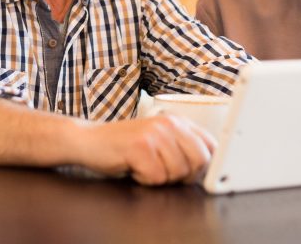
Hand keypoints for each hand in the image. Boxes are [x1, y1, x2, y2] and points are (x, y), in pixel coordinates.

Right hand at [76, 115, 216, 184]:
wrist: (88, 140)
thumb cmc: (124, 146)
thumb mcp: (160, 140)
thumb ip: (184, 147)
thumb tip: (210, 167)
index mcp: (178, 120)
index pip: (211, 146)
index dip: (204, 166)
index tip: (190, 172)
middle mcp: (169, 123)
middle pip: (200, 161)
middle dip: (183, 175)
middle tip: (161, 170)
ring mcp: (154, 134)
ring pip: (178, 172)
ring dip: (159, 177)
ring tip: (144, 165)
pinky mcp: (140, 147)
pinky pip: (157, 177)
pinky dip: (144, 179)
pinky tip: (133, 167)